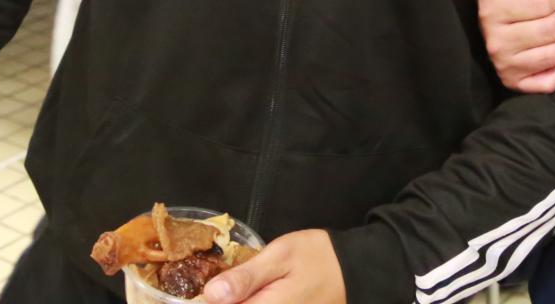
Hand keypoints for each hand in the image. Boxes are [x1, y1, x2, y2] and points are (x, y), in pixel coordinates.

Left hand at [201, 229, 342, 303]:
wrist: (356, 271)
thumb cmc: (319, 257)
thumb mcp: (281, 255)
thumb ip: (246, 277)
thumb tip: (210, 294)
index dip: (205, 301)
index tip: (199, 289)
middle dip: (222, 299)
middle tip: (217, 284)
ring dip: (237, 300)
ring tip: (233, 287)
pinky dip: (248, 301)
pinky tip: (250, 293)